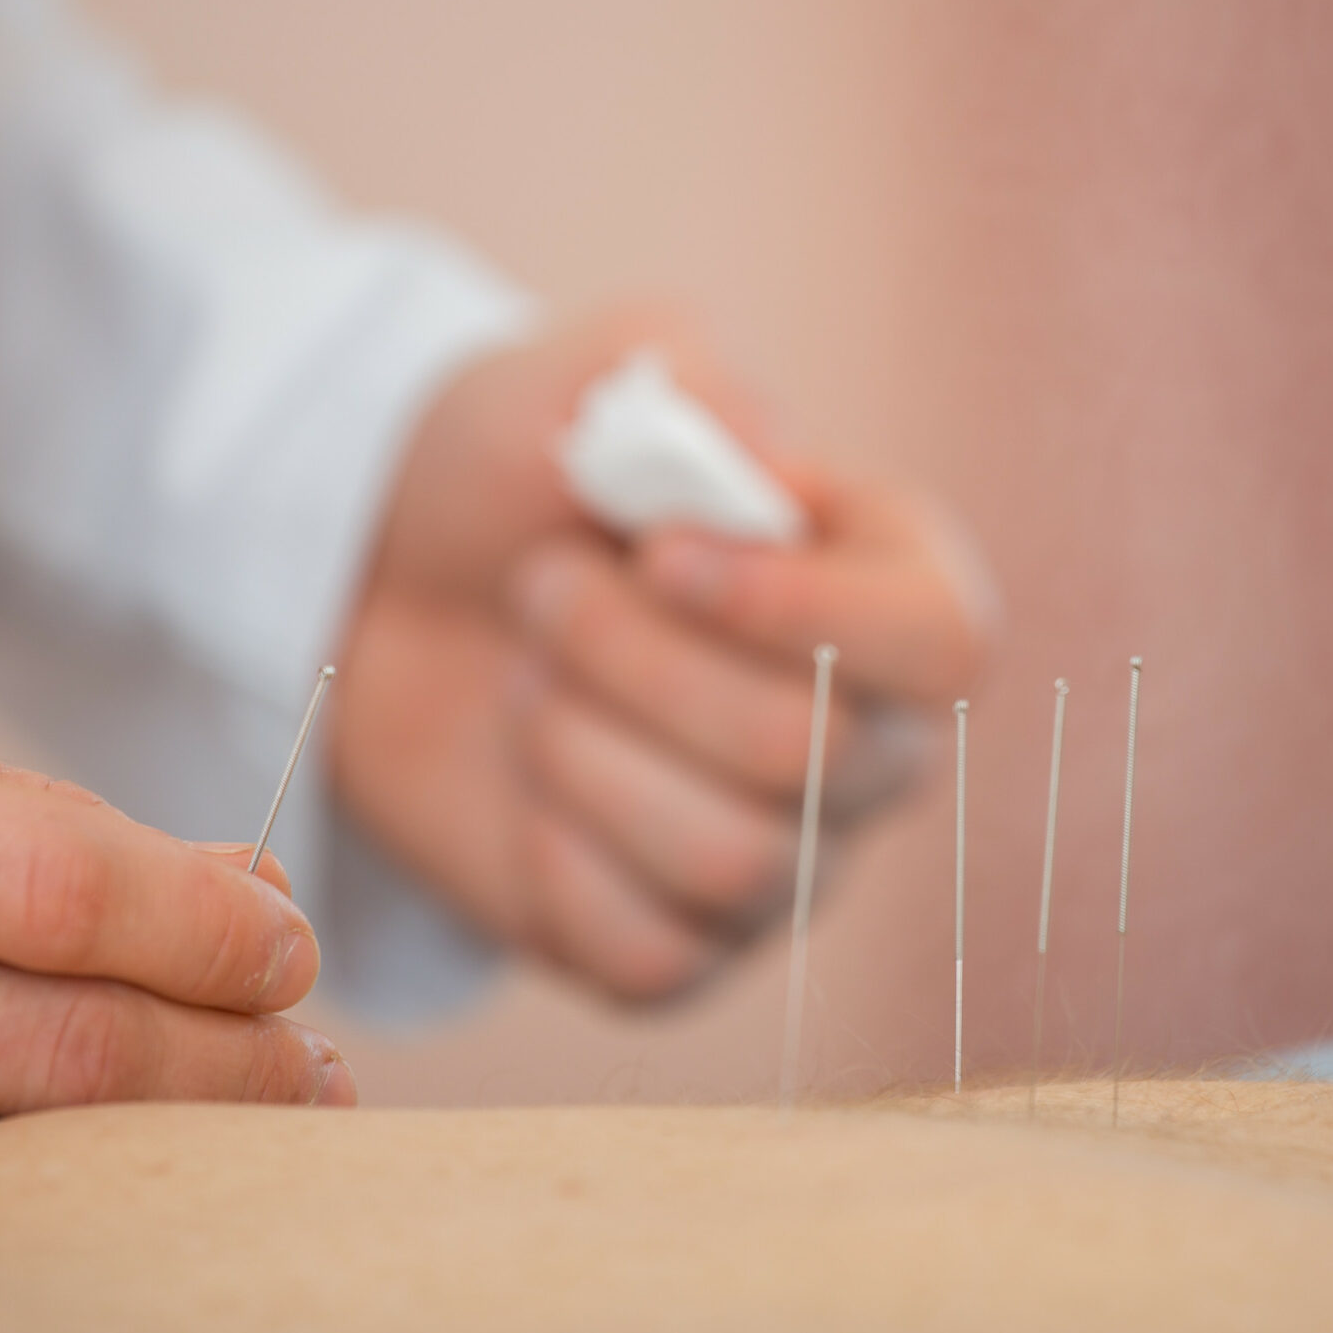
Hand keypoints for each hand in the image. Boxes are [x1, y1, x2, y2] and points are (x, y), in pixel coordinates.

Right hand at [0, 696, 350, 1322]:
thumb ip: (14, 814)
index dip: (209, 928)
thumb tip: (243, 885)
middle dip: (231, 1065)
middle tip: (308, 1067)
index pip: (53, 884)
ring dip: (133, 1151)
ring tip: (210, 1117)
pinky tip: (33, 1186)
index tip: (288, 949)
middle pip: (57, 1049)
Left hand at [327, 309, 995, 1000]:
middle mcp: (870, 742)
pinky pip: (651, 956)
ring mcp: (787, 860)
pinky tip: (523, 785)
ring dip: (579, 750)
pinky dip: (554, 863)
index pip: (944, 642)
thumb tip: (770, 458)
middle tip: (540, 584)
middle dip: (631, 659)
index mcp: (890, 585)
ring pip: (729, 861)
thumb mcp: (596, 376)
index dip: (804, 608)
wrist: (388, 586)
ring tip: (525, 676)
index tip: (658, 552)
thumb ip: (691, 385)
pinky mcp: (681, 947)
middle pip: (804, 753)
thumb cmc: (522, 472)